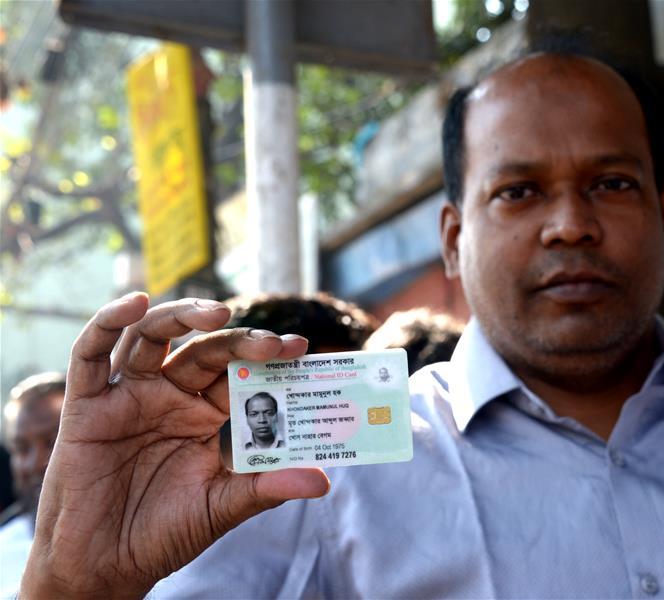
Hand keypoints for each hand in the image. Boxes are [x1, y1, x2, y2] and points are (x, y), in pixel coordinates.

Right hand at [20, 293, 329, 598]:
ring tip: (216, 313)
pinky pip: (90, 354)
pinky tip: (133, 304)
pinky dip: (106, 323)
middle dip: (239, 340)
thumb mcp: (220, 509)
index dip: (268, 358)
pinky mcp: (86, 404)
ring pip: (152, 337)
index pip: (240, 372)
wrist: (103, 566)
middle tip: (272, 342)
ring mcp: (129, 396)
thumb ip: (265, 489)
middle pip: (205, 350)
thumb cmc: (163, 534)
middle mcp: (170, 396)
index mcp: (206, 414)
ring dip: (182, 316)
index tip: (300, 348)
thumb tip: (323, 481)